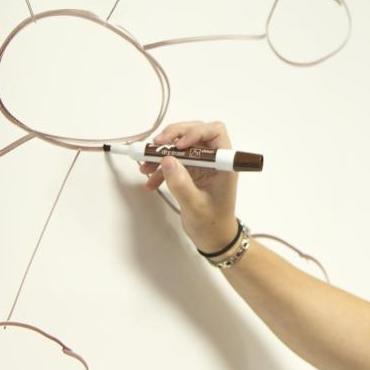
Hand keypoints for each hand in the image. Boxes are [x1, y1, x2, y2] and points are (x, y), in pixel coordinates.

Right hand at [139, 121, 238, 252]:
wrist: (213, 238)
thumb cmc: (212, 224)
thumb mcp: (195, 205)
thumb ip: (181, 183)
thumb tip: (167, 160)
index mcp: (224, 163)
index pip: (214, 132)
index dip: (195, 132)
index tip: (178, 144)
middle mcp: (214, 159)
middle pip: (195, 133)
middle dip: (173, 137)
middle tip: (155, 146)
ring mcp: (203, 165)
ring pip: (181, 147)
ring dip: (162, 153)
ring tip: (145, 166)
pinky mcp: (192, 172)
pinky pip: (175, 162)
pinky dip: (161, 169)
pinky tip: (150, 182)